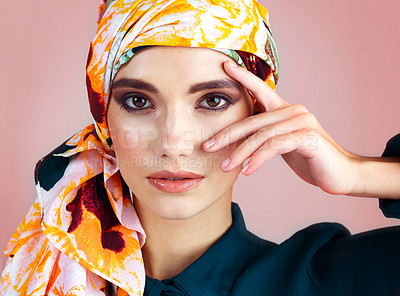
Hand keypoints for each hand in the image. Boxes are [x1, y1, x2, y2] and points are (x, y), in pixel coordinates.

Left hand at [202, 60, 359, 195]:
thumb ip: (265, 136)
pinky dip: (258, 159)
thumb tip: (239, 139)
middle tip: (208, 147)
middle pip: (252, 121)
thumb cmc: (309, 159)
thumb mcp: (282, 144)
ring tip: (226, 167)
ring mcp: (301, 122)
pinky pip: (274, 146)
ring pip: (261, 136)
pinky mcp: (306, 137)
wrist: (341, 174)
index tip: (225, 65)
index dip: (243, 76)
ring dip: (240, 153)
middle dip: (227, 135)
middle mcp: (293, 111)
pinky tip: (247, 170)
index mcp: (285, 110)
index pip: (261, 89)